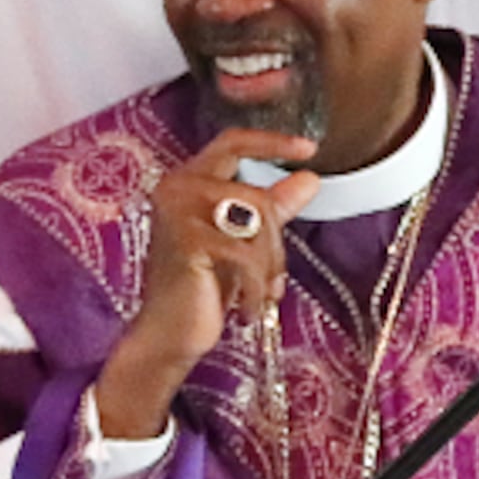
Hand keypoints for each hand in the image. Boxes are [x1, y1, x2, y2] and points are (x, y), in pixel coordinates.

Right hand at [97, 130, 321, 440]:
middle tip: (274, 280)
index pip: (232, 143)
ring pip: (256, 220)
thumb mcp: (242, 243)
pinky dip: (256, 285)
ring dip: (269, 266)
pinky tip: (247, 309)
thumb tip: (310, 178)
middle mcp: (177, 187)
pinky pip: (246, 252)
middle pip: (256, 195)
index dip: (271, 141)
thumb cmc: (201, 290)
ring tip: (261, 296)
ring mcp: (179, 212)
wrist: (168, 337)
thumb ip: (272, 208)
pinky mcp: (187, 241)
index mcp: (188, 181)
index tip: (309, 149)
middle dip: (276, 242)